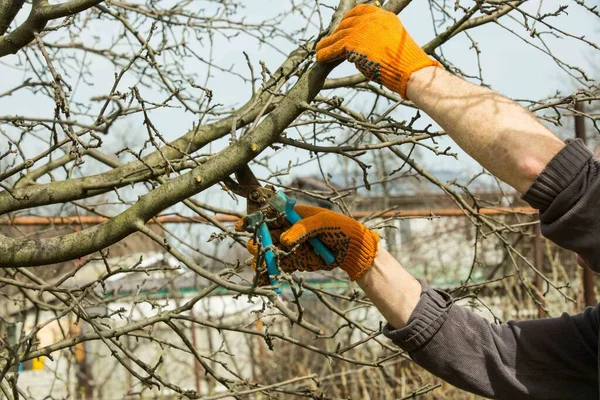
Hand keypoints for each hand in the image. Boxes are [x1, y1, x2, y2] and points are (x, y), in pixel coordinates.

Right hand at [235, 204, 378, 284]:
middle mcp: (289, 229)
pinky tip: (264, 278)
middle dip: (258, 241)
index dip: (254, 219)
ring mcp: (291, 246)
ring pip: (270, 251)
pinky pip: (280, 266)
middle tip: (257, 248)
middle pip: (265, 234)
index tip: (242, 226)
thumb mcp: (323, 222)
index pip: (269, 214)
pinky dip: (271, 272)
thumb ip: (303, 228)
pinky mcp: (296, 261)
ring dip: (262, 258)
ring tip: (260, 265)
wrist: (354, 249)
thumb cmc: (341, 227)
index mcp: (293, 214)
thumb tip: (284, 240)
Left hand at [316, 4, 439, 98]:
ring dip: (328, 44)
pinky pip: (334, 47)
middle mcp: (372, 19)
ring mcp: (361, 29)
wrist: (408, 69)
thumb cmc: (404, 63)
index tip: (342, 25)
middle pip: (347, 23)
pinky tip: (320, 57)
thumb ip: (378, 38)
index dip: (348, 18)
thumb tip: (362, 47)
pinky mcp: (353, 42)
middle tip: (330, 40)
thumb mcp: (393, 42)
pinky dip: (326, 53)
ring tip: (320, 50)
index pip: (361, 10)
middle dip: (337, 32)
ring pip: (339, 36)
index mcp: (384, 16)